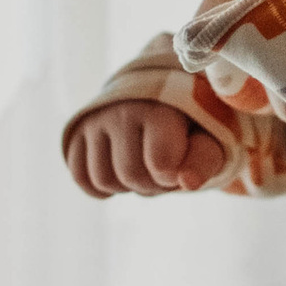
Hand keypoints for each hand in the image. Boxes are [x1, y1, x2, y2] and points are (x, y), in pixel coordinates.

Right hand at [64, 99, 227, 197]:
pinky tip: (119, 170)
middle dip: (150, 184)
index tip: (179, 164)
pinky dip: (101, 187)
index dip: (172, 176)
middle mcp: (121, 109)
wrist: (159, 98)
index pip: (160, 164)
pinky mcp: (77, 131)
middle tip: (161, 169)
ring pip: (103, 180)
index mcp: (158, 107)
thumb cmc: (190, 126)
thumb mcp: (209, 140)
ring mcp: (95, 119)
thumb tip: (188, 182)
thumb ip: (204, 160)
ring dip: (126, 186)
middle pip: (129, 176)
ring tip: (142, 166)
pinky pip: (81, 178)